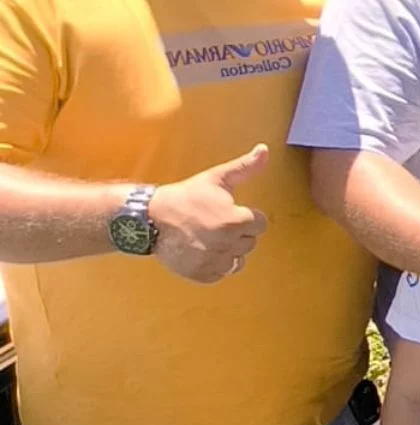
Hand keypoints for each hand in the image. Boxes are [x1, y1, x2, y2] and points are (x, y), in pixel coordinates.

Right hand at [149, 144, 271, 283]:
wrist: (151, 218)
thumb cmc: (186, 197)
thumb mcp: (217, 178)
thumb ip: (245, 167)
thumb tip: (264, 150)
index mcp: (236, 221)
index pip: (260, 225)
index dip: (245, 216)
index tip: (228, 212)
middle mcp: (228, 244)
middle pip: (250, 242)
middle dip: (238, 233)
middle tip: (215, 223)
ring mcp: (214, 261)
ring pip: (238, 261)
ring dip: (229, 251)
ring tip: (209, 238)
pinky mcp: (202, 274)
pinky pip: (221, 273)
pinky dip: (215, 265)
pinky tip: (202, 251)